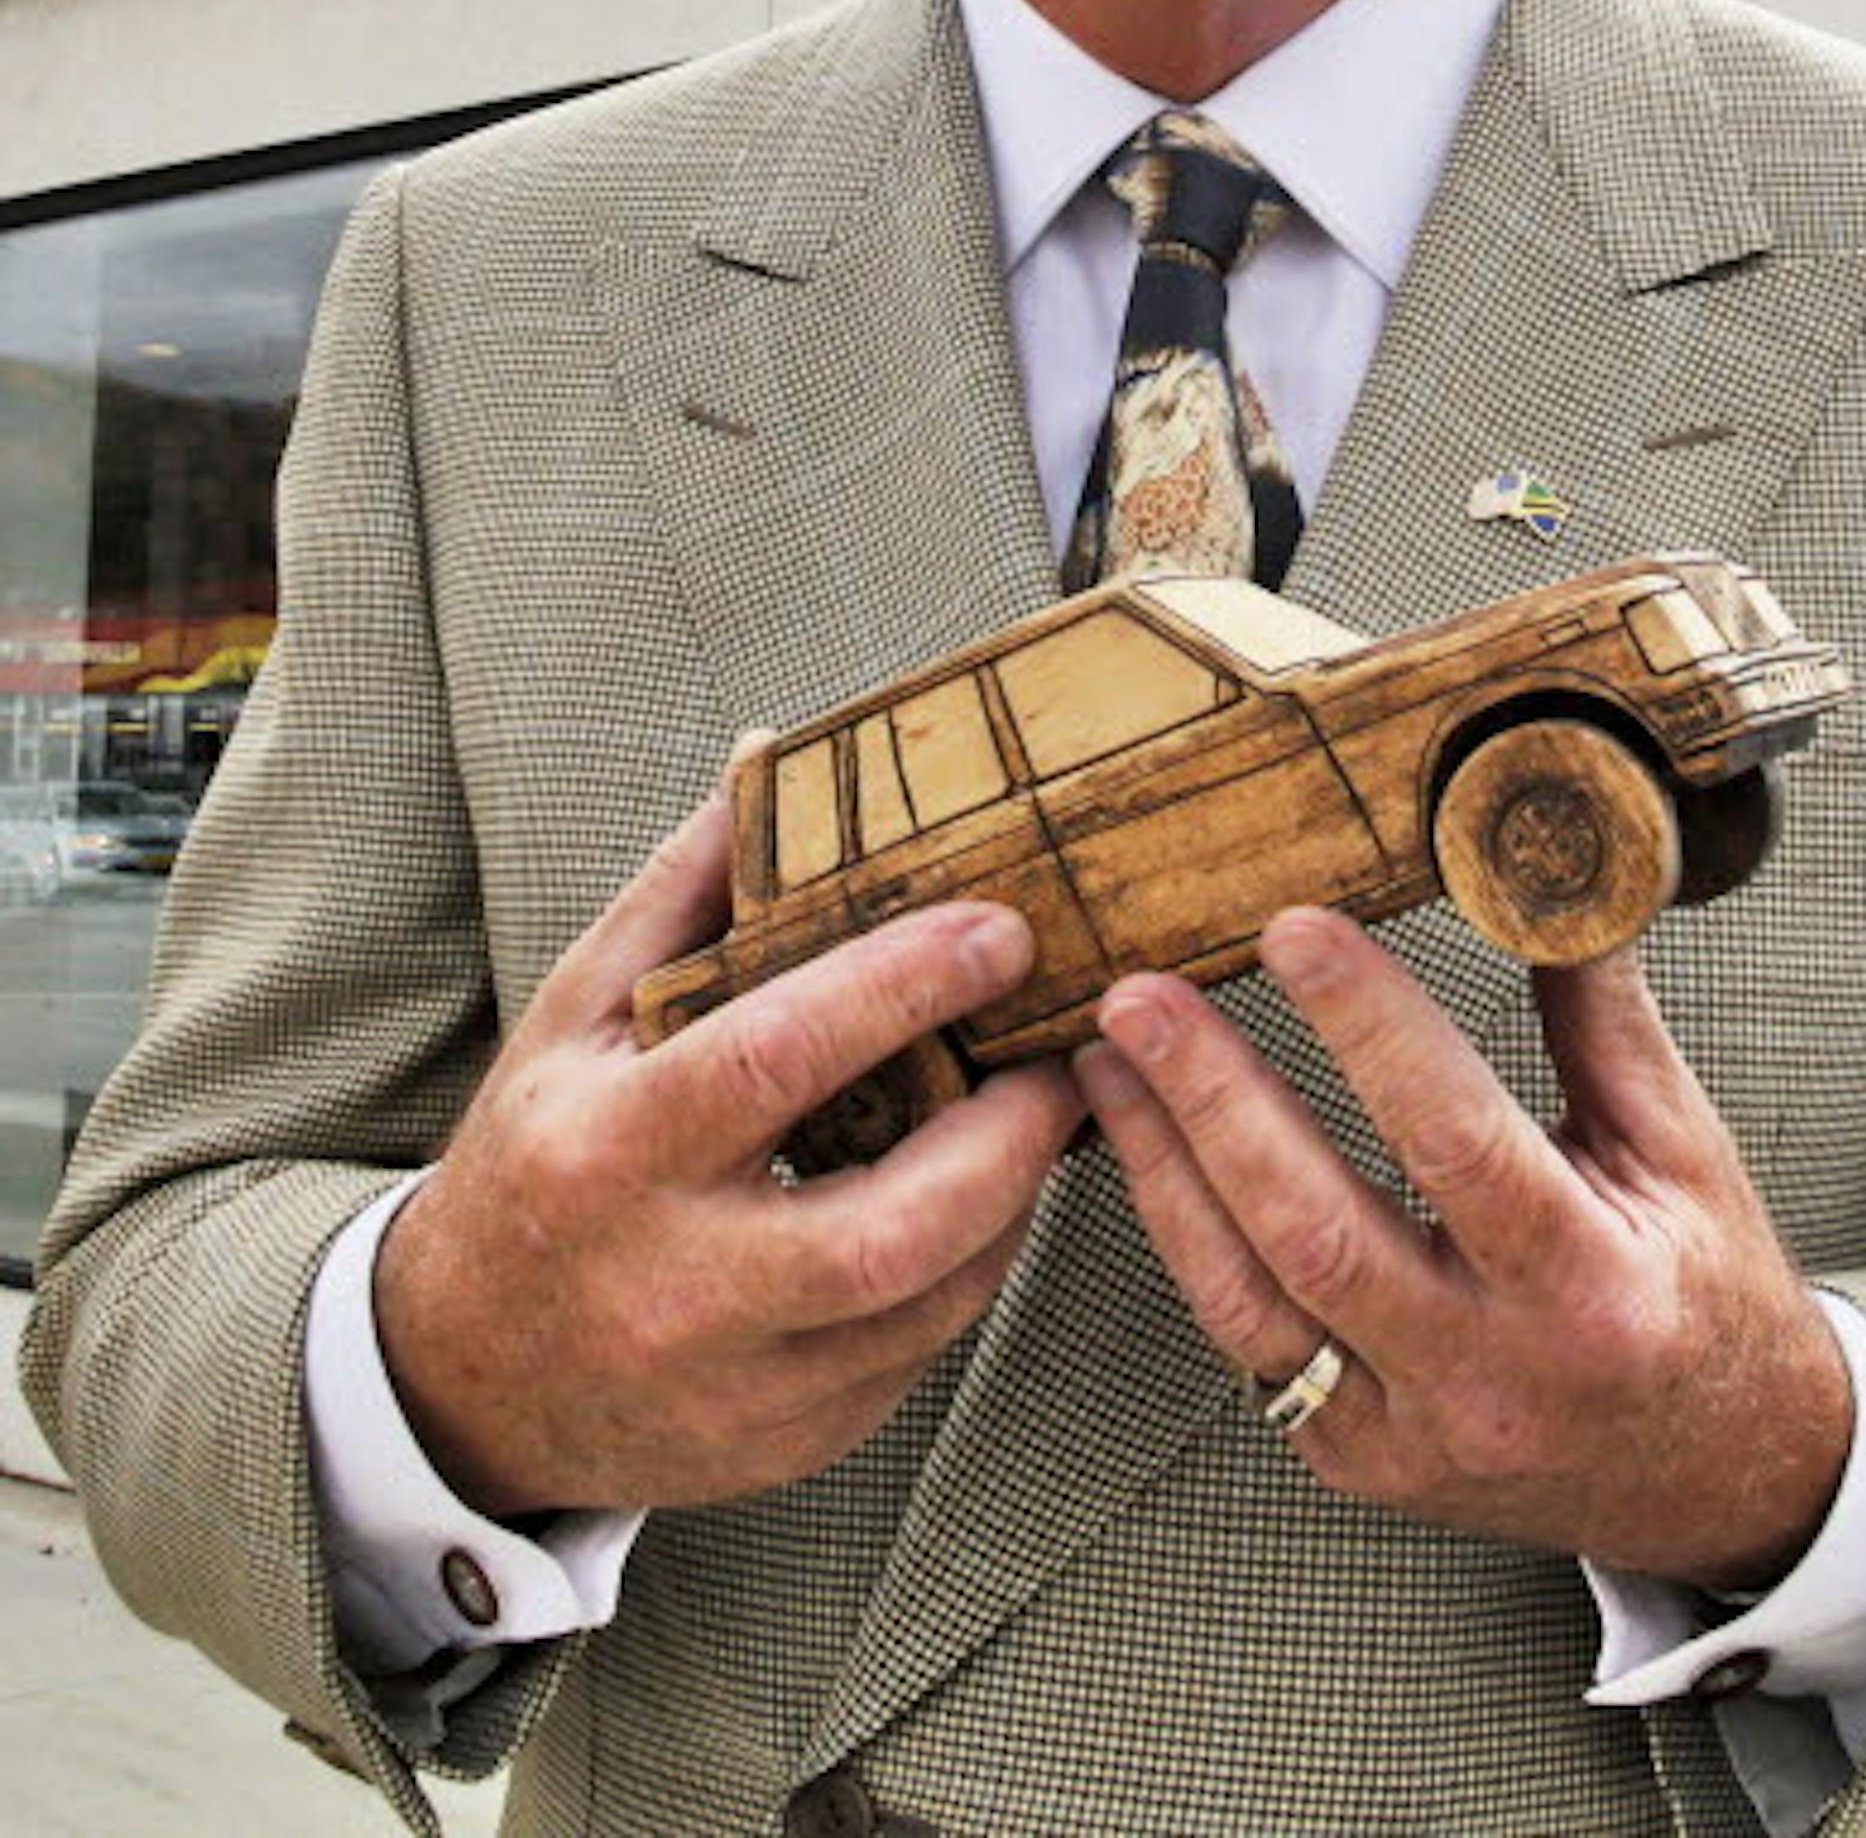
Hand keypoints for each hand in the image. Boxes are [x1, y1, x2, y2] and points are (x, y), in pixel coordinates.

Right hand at [374, 788, 1082, 1516]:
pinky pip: (914, 1361)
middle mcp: (671, 1284)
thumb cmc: (541, 1156)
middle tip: (1061, 1058)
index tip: (1002, 931)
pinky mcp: (784, 1448)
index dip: (904, 988)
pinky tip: (975, 1207)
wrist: (466, 1374)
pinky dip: (964, 1276)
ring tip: (1035, 1120)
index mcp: (609, 1151)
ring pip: (927, 1306)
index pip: (775, 1058)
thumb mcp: (576, 1014)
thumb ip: (681, 890)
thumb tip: (769, 755)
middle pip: (887, 1227)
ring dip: (1009, 1207)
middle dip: (1007, 1139)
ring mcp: (732, 1387)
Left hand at [1072, 908, 1850, 1589]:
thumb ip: (1600, 1014)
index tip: (1295, 928)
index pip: (1456, 1141)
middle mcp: (1489, 1375)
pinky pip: (1246, 1345)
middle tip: (1140, 997)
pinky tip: (1148, 1151)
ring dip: (1165, 1167)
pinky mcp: (1356, 1459)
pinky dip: (1187, 1241)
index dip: (1369, 1029)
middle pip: (1318, 1231)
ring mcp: (1409, 1434)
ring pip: (1249, 1301)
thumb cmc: (1703, 1295)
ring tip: (1106, 1059)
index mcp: (1588, 1287)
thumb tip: (1540, 869)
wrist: (1722, 1480)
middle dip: (1212, 1102)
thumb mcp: (1683, 1148)